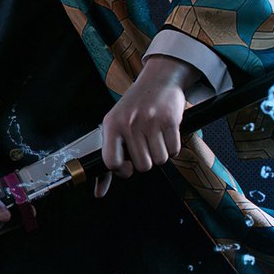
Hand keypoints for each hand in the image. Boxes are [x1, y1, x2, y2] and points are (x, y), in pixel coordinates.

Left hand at [95, 55, 199, 196]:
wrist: (158, 79)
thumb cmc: (134, 107)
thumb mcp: (115, 126)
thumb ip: (109, 159)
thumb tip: (99, 193)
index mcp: (112, 125)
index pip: (111, 162)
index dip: (122, 171)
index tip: (128, 166)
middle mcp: (129, 123)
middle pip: (143, 166)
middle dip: (147, 160)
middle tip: (146, 145)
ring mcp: (150, 121)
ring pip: (160, 160)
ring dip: (161, 154)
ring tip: (156, 138)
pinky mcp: (170, 120)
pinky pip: (174, 150)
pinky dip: (173, 147)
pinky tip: (167, 134)